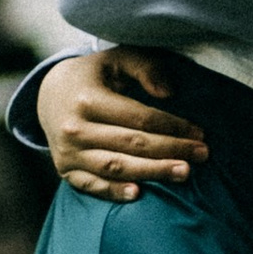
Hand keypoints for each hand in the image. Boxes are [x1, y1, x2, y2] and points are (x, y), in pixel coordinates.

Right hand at [36, 49, 206, 202]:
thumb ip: (145, 68)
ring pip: (115, 167)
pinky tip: (140, 194)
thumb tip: (169, 92)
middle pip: (131, 144)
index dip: (172, 126)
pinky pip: (91, 185)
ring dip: (152, 172)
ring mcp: (68, 152)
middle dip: (170, 150)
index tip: (200, 133)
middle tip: (202, 155)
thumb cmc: (95, 76)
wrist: (49, 94)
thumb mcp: (117, 59)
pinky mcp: (64, 169)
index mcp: (88, 99)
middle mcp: (74, 128)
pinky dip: (113, 192)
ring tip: (183, 173)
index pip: (139, 117)